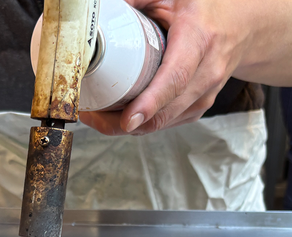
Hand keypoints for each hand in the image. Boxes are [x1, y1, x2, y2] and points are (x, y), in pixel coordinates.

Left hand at [79, 0, 250, 135]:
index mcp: (200, 39)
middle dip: (124, 122)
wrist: (242, 26)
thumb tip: (101, 8)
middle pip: (165, 111)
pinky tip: (116, 116)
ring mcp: (205, 93)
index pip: (175, 78)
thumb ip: (137, 0)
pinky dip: (139, 124)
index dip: (150, 102)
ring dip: (126, 126)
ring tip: (96, 115)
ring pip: (162, 123)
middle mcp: (207, 71)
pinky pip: (165, 123)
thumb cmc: (205, 9)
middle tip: (92, 116)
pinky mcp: (198, 106)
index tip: (129, 118)